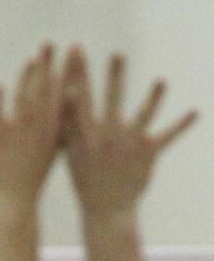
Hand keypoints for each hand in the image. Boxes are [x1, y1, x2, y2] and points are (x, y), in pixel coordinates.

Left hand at [0, 43, 61, 210]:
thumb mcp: (51, 151)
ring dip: (29, 78)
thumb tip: (69, 106)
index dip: (69, 70)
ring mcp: (18, 132)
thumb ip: (59, 127)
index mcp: (54, 131)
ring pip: (25, 99)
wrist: (14, 202)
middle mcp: (38, 129)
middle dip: (50, 66)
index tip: (75, 50)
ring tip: (33, 58)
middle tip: (54, 43)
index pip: (64, 95)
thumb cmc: (33, 179)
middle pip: (45, 92)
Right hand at [61, 46, 197, 218]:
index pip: (80, 100)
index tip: (76, 52)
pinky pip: (168, 135)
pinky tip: (196, 112)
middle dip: (114, 77)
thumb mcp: (72, 153)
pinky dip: (182, 124)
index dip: (77, 74)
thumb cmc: (87, 179)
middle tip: (117, 55)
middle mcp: (108, 137)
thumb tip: (65, 98)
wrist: (106, 208)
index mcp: (87, 136)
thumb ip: (70, 126)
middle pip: (111, 100)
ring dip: (153, 98)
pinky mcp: (148, 152)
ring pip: (143, 115)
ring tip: (161, 82)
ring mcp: (129, 144)